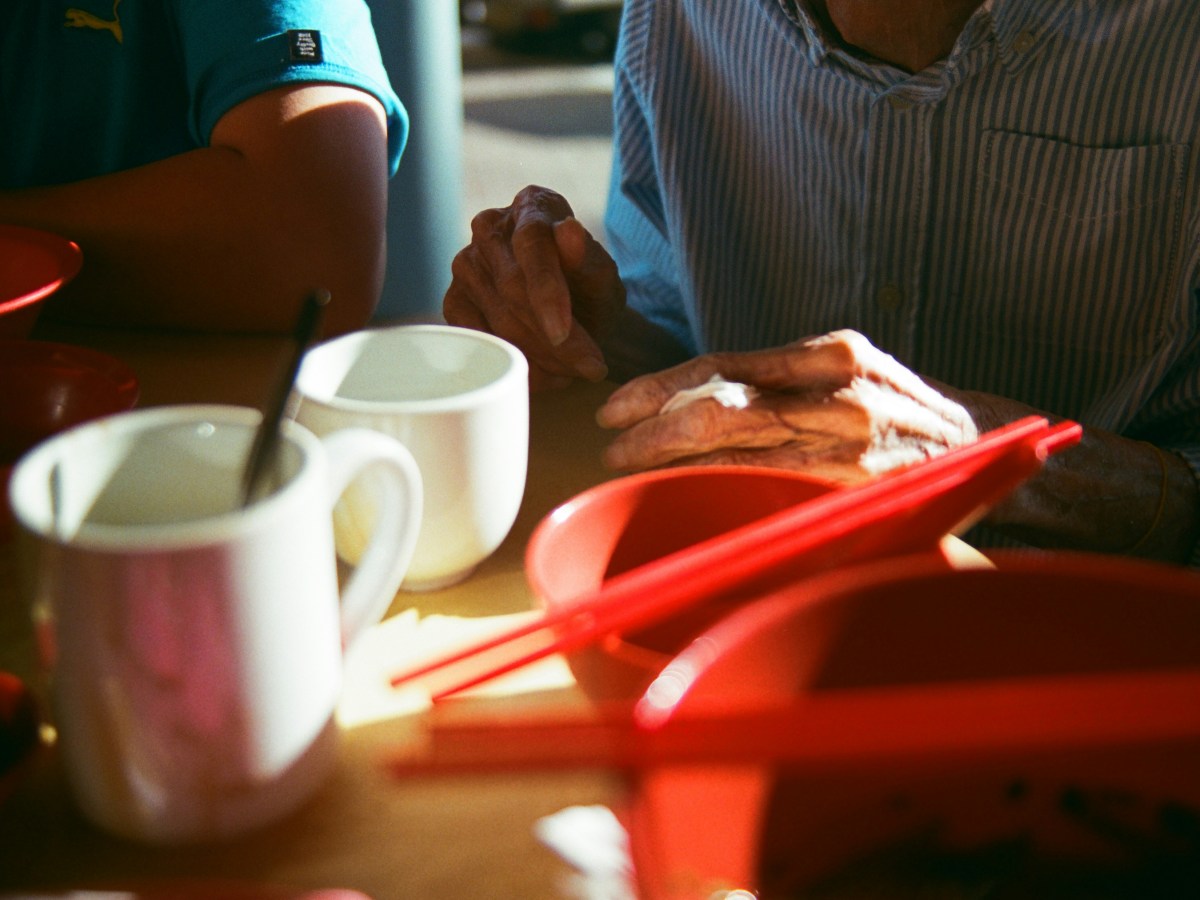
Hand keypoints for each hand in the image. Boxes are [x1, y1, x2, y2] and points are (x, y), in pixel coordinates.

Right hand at [443, 185, 625, 389]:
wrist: (573, 315)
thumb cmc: (589, 288)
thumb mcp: (602, 278)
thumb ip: (589, 258)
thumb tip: (569, 230)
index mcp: (531, 205)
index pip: (531, 244)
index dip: (546, 291)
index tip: (562, 332)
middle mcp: (489, 227)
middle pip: (513, 290)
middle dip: (554, 339)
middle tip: (590, 368)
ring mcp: (465, 264)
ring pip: (498, 322)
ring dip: (541, 358)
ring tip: (575, 372)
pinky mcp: (454, 302)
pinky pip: (480, 341)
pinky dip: (516, 365)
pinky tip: (547, 375)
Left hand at [596, 329, 979, 480]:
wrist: (979, 451)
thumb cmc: (897, 412)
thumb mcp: (846, 373)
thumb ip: (779, 380)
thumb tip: (691, 397)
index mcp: (830, 353)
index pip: (719, 365)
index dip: (657, 387)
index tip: (616, 407)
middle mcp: (837, 390)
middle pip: (716, 402)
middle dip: (650, 426)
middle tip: (611, 444)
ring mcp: (848, 439)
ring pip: (733, 444)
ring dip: (669, 460)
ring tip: (628, 467)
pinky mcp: (855, 484)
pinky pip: (765, 485)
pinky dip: (714, 487)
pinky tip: (681, 493)